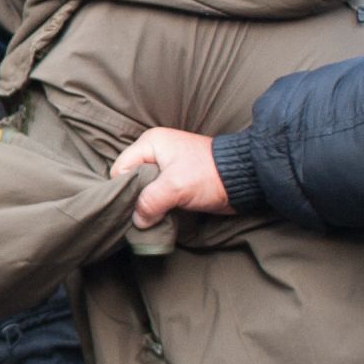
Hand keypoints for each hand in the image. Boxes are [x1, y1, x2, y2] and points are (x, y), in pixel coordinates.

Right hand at [109, 126, 228, 228]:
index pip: (121, 168)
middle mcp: (155, 152)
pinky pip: (156, 195)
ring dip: (146, 205)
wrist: (242, 179)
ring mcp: (165, 166)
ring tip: (152, 217)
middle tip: (141, 215)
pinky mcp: (176, 180)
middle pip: (130, 179)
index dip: (123, 189)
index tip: (131, 207)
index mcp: (150, 143)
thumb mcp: (175, 186)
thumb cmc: (209, 175)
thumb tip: (138, 220)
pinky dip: (156, 206)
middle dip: (134, 199)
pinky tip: (160, 216)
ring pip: (143, 190)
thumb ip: (150, 202)